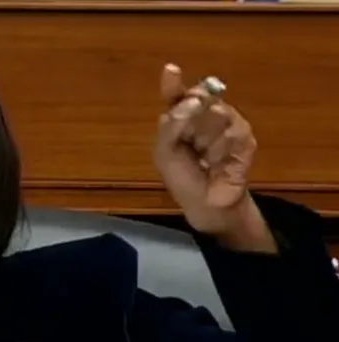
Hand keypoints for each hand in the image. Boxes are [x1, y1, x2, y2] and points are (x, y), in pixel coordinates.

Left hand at [155, 63, 276, 252]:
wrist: (205, 202)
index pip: (177, 94)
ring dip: (206, 139)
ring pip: (217, 113)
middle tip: (190, 137)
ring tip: (204, 158)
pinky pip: (233, 132)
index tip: (171, 70)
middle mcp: (204, 115)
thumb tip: (187, 103)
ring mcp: (227, 124)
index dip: (174, 83)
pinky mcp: (245, 138)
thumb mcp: (164, 153)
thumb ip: (169, 127)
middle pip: (200, 97)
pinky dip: (221, 149)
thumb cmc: (182, 176)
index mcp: (181, 117)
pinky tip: (218, 162)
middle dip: (192, 115)